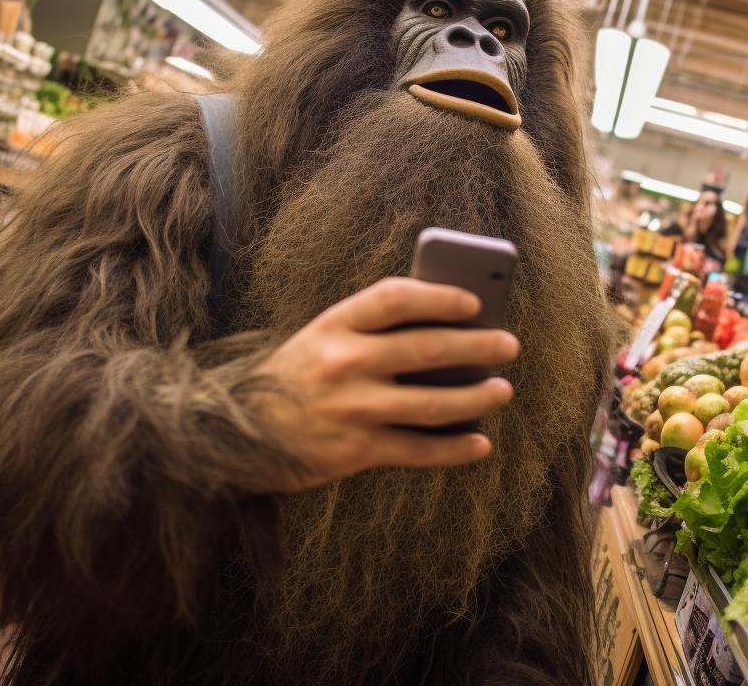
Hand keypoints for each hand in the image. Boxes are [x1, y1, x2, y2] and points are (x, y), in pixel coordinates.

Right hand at [250, 277, 517, 491]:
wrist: (239, 433)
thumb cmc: (298, 377)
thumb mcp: (323, 338)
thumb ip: (372, 330)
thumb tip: (450, 329)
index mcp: (334, 325)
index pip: (395, 299)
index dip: (440, 296)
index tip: (474, 302)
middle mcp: (344, 363)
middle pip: (426, 349)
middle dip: (477, 346)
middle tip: (509, 346)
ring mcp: (351, 408)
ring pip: (432, 404)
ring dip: (476, 397)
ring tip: (502, 390)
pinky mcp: (355, 450)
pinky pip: (418, 450)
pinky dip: (454, 449)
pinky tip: (480, 444)